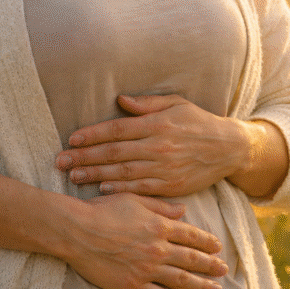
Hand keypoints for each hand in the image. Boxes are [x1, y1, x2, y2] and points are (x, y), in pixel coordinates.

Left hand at [55, 94, 245, 197]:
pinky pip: (139, 188)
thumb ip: (147, 104)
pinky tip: (101, 189)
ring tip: (73, 175)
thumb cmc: (198, 122)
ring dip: (95, 175)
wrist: (228, 148)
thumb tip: (120, 100)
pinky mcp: (170, 187)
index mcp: (156, 124)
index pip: (117, 129)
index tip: (71, 138)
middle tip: (61, 161)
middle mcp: (157, 147)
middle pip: (113, 153)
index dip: (92, 134)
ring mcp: (163, 169)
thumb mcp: (175, 103)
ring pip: (122, 172)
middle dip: (85, 156)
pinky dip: (119, 189)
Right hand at [61, 192, 227, 288]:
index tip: (218, 247)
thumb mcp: (134, 199)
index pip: (190, 235)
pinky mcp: (134, 286)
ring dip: (201, 286)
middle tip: (224, 270)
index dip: (206, 241)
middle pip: (191, 258)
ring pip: (181, 280)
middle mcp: (158, 248)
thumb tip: (183, 210)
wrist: (78, 231)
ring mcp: (147, 269)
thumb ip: (161, 206)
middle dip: (210, 264)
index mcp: (159, 225)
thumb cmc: (103, 210)